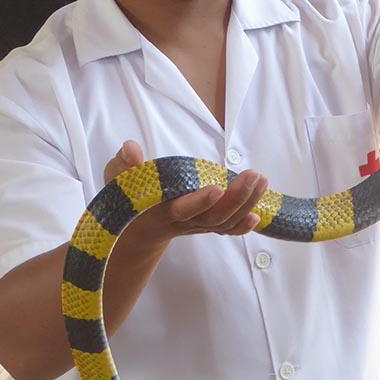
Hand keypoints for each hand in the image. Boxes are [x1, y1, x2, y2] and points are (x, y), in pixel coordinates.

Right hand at [104, 140, 268, 242]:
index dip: (199, 202)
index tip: (217, 187)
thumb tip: (131, 149)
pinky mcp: (206, 226)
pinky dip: (243, 225)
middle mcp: (182, 223)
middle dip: (236, 198)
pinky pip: (227, 230)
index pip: (182, 210)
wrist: (135, 230)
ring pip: (225, 222)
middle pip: (213, 217)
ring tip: (262, 181)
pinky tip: (258, 211)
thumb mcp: (118, 179)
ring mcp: (196, 226)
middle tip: (254, 176)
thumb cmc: (128, 198)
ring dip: (247, 204)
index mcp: (160, 211)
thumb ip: (123, 164)